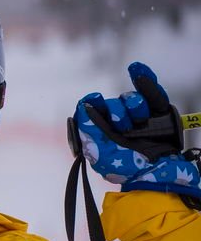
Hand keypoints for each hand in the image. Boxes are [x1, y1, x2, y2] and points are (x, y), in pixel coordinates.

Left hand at [72, 62, 199, 198]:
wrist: (156, 172)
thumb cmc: (124, 166)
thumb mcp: (98, 151)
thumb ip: (87, 127)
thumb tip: (83, 105)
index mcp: (101, 131)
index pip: (93, 108)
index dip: (93, 102)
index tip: (94, 100)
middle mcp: (118, 122)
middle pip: (112, 103)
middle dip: (116, 112)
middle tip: (122, 128)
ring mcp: (138, 117)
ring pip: (130, 98)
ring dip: (132, 106)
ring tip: (137, 122)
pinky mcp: (158, 113)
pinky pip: (152, 91)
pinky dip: (145, 79)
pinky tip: (137, 69)